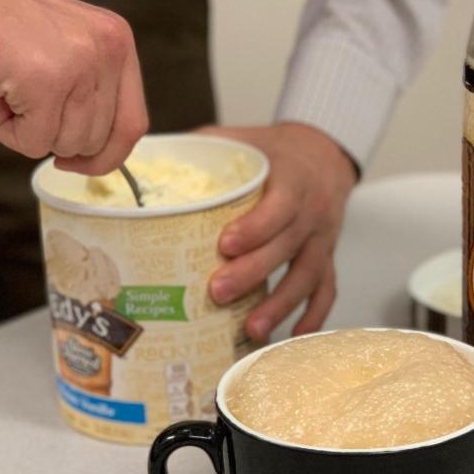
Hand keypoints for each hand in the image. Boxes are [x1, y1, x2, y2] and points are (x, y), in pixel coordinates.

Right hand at [0, 0, 147, 173]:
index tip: (78, 161)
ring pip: (67, 144)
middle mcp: (107, 48)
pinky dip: (6, 131)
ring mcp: (79, 63)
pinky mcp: (45, 80)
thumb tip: (104, 151)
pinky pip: (33, 143)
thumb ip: (92, 88)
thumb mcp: (65, 47)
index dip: (108, 155)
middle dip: (56, 137)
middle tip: (24, 100)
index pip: (134, 123)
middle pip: (99, 140)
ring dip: (28, 130)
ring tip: (8, 88)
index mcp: (117, 40)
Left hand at [202, 123, 356, 340]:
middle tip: (217, 292)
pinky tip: (293, 335)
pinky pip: (326, 289)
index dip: (256, 227)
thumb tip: (144, 159)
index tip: (225, 244)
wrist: (324, 154)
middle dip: (253, 272)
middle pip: (287, 247)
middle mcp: (313, 211)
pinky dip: (313, 315)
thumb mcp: (246, 139)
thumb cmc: (277, 150)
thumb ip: (205, 148)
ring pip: (308, 275)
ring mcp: (323, 238)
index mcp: (293, 179)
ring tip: (252, 329)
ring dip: (281, 305)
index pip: (280, 206)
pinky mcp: (328, 256)